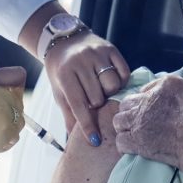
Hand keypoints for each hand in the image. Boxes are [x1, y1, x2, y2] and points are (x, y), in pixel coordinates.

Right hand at [0, 67, 26, 182]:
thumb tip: (18, 96)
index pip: (18, 74)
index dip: (15, 87)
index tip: (4, 98)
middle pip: (19, 101)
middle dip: (8, 112)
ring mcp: (3, 111)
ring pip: (20, 119)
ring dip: (8, 128)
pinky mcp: (7, 130)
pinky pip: (16, 135)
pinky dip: (5, 141)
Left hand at [44, 31, 128, 146]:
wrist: (65, 40)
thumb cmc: (61, 71)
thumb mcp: (59, 91)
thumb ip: (68, 114)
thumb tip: (74, 141)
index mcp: (65, 74)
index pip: (78, 104)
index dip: (87, 125)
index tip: (95, 141)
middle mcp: (81, 61)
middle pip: (98, 96)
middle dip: (98, 105)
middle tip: (94, 102)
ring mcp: (97, 53)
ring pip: (113, 84)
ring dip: (110, 93)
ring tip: (103, 92)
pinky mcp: (111, 48)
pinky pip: (123, 72)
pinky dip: (121, 81)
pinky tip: (113, 82)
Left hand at [113, 75, 182, 171]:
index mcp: (168, 85)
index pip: (146, 89)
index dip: (147, 100)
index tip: (154, 109)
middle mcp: (150, 99)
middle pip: (127, 102)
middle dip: (132, 111)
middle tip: (142, 122)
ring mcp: (141, 120)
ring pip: (119, 120)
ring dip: (125, 126)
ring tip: (135, 134)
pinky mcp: (138, 141)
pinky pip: (120, 141)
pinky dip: (125, 145)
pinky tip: (135, 148)